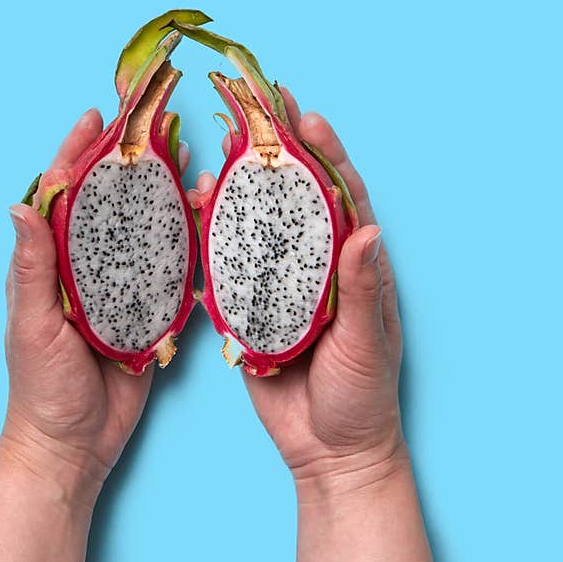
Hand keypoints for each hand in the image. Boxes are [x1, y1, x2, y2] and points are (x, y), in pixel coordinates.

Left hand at [2, 108, 190, 505]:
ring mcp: (119, 289)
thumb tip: (19, 206)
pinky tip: (202, 219)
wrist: (73, 445)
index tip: (95, 118)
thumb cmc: (41, 387)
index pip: (62, 196)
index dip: (76, 154)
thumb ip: (32, 268)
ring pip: (143, 232)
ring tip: (186, 162)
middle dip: (127, 164)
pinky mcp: (149, 313)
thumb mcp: (32, 325)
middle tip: (154, 128)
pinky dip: (185, 244)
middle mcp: (86, 268)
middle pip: (108, 204)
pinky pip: (170, 272)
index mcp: (50, 265)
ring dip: (161, 197)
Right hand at [189, 88, 405, 494]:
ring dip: (237, 192)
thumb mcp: (366, 342)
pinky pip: (225, 269)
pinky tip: (195, 214)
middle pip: (295, 198)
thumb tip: (367, 229)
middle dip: (278, 153)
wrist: (330, 452)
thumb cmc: (362, 397)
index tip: (308, 118)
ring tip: (216, 157)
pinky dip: (210, 241)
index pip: (341, 197)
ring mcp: (279, 285)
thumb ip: (361, 288)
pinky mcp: (248, 309)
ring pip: (255, 227)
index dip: (326, 155)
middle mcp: (314, 265)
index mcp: (353, 266)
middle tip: (258, 109)